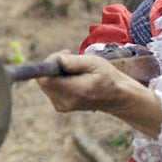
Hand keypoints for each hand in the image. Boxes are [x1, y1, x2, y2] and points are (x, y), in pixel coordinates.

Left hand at [36, 50, 161, 136]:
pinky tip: (73, 77)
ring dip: (56, 72)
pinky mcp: (61, 106)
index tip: (64, 54)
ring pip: (46, 84)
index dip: (49, 63)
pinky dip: (58, 80)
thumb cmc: (109, 78)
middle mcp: (65, 102)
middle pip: (43, 81)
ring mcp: (62, 106)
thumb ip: (75, 62)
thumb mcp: (96, 64)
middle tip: (70, 57)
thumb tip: (57, 60)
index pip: (45, 79)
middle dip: (53, 66)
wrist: (117, 97)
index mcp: (74, 91)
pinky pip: (51, 89)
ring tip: (75, 68)